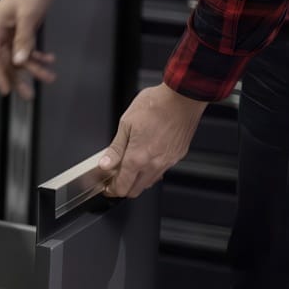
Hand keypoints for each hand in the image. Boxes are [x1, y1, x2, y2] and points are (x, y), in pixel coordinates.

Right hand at [0, 0, 58, 99]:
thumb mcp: (27, 15)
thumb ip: (23, 40)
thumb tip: (18, 61)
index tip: (6, 91)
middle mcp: (1, 33)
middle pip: (6, 62)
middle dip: (19, 77)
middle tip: (29, 94)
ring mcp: (12, 33)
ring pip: (19, 57)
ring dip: (33, 67)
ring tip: (48, 76)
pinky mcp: (23, 31)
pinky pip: (27, 49)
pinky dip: (37, 56)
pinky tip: (49, 60)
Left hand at [99, 83, 206, 197]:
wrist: (182, 98)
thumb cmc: (156, 105)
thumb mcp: (126, 123)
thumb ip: (115, 148)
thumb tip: (105, 164)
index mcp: (137, 157)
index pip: (122, 186)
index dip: (111, 190)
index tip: (107, 186)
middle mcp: (154, 164)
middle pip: (135, 191)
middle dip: (123, 188)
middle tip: (115, 178)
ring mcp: (167, 162)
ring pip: (149, 182)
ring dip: (137, 180)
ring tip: (129, 166)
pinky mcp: (177, 156)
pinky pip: (161, 171)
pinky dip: (151, 171)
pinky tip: (146, 159)